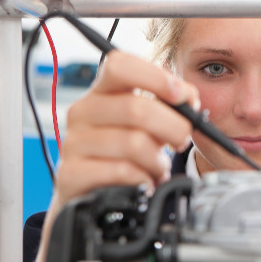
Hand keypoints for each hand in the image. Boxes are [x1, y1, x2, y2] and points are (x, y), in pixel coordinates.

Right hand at [52, 50, 197, 210]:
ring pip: (133, 143)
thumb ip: (170, 105)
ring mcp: (73, 143)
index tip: (182, 96)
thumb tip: (189, 98)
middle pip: (136, 108)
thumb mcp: (151, 124)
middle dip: (173, 127)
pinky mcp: (71, 174)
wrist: (96, 196)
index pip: (120, 65)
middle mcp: (82, 111)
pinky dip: (144, 179)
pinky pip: (121, 171)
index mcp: (102, 91)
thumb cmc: (128, 154)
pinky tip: (145, 183)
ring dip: (158, 160)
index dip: (156, 77)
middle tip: (182, 142)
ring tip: (158, 168)